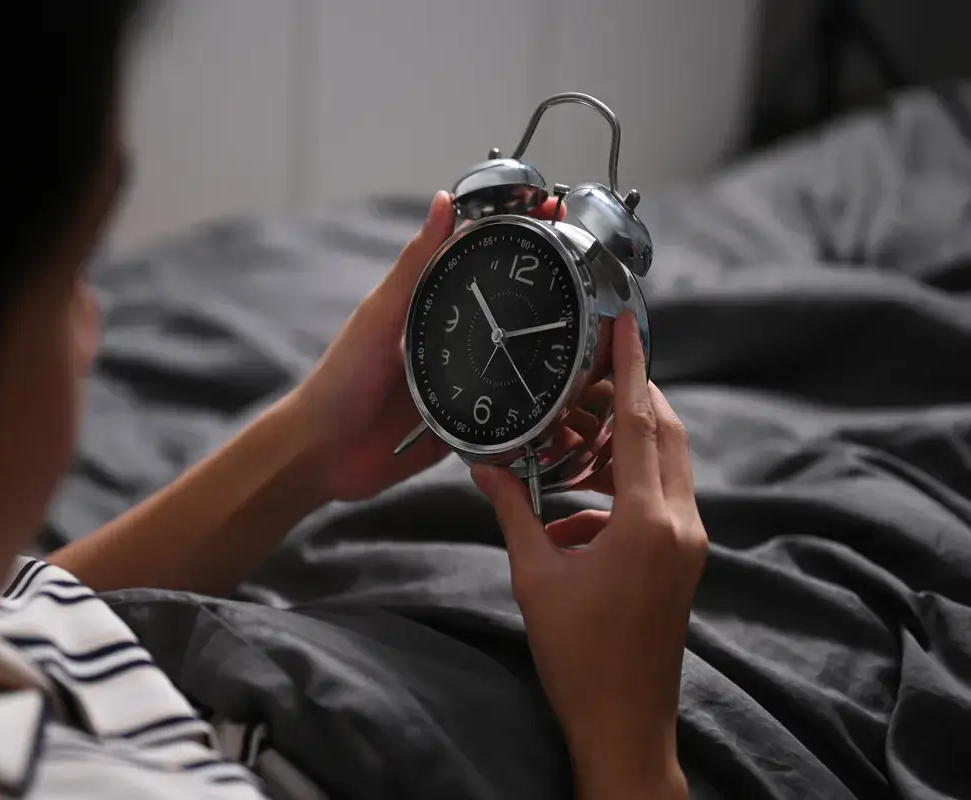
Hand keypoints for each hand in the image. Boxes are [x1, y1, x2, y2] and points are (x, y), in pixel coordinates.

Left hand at [290, 191, 565, 502]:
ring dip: (549, 356)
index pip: (483, 264)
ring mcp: (463, 383)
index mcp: (431, 307)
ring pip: (519, 363)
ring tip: (595, 337)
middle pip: (512, 313)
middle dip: (551, 296)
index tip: (556, 216)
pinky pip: (510, 416)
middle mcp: (452, 341)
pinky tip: (565, 402)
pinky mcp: (468, 426)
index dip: (520, 240)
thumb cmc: (341, 378)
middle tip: (593, 278)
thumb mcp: (381, 315)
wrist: (324, 453)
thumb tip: (444, 201)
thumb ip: (414, 264)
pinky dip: (534, 411)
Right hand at [471, 312, 705, 799]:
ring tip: (567, 442)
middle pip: (664, 435)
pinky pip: (656, 500)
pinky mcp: (681, 560)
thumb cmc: (578, 655)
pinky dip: (619, 488)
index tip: (628, 322)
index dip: (633, 367)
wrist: (624, 723)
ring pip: (663, 466)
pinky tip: (569, 511)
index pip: (643, 424)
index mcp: (649, 522)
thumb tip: (484, 465)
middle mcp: (680, 525)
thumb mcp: (536, 575)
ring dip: (620, 447)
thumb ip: (513, 511)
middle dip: (627, 399)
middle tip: (582, 379)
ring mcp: (687, 543)